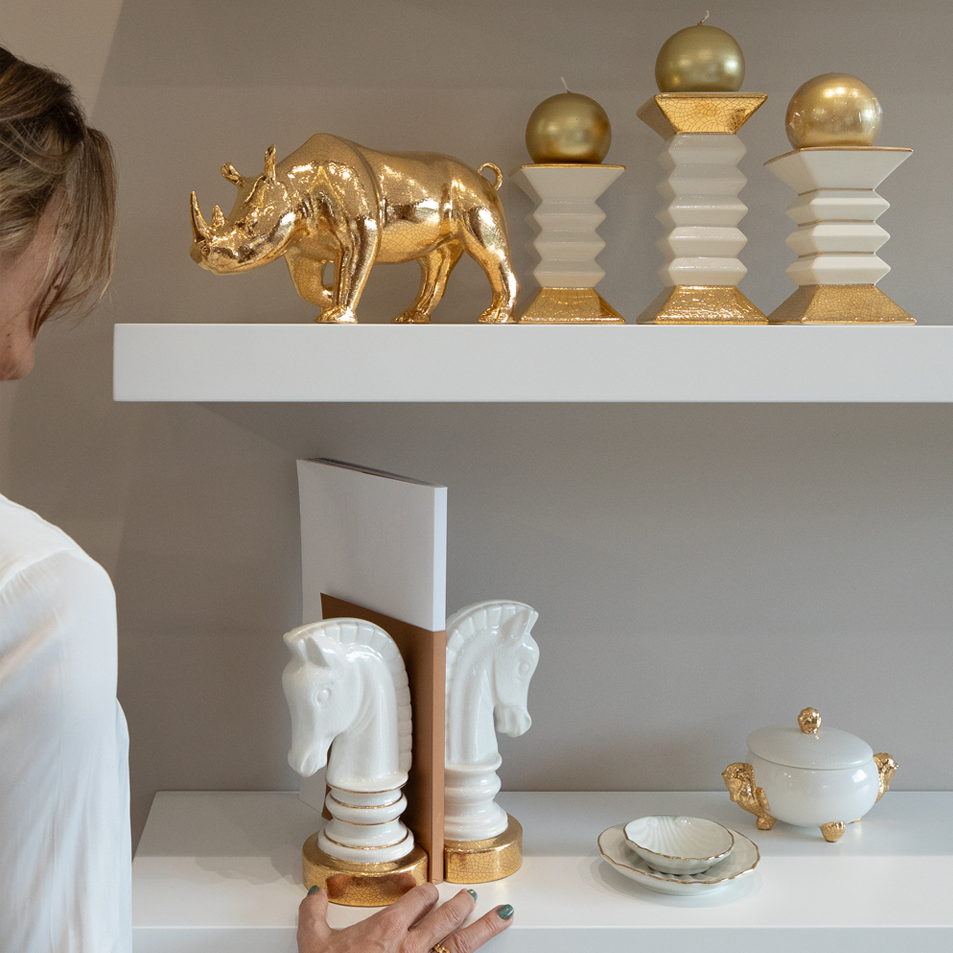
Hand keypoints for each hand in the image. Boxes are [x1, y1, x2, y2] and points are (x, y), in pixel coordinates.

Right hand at [297, 882, 513, 952]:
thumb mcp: (314, 944)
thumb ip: (313, 914)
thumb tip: (315, 894)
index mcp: (388, 928)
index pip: (418, 899)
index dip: (425, 893)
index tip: (428, 892)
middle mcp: (412, 946)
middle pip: (447, 917)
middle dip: (460, 905)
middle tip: (469, 897)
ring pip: (462, 943)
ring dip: (483, 928)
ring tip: (501, 915)